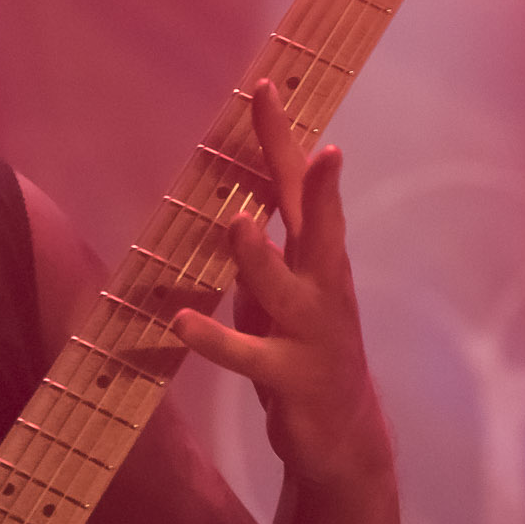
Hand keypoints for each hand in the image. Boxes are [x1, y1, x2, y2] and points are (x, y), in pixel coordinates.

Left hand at [172, 80, 393, 489]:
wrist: (344, 436)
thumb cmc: (304, 347)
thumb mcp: (286, 289)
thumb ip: (265, 244)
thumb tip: (231, 191)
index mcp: (316, 257)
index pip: (296, 185)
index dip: (281, 138)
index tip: (264, 87)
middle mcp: (322, 285)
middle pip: (315, 222)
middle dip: (308, 178)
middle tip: (310, 142)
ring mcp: (311, 331)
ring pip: (284, 286)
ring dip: (259, 255)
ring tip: (236, 222)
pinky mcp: (292, 377)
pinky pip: (249, 356)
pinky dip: (215, 339)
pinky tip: (180, 321)